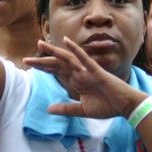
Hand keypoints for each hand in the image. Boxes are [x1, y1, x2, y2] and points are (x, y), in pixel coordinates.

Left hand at [24, 38, 145, 118]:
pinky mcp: (96, 71)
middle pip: (57, 64)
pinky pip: (84, 59)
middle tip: (25, 60)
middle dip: (42, 61)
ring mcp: (87, 71)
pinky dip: (76, 50)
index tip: (28, 65)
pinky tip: (66, 41)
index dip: (43, 68)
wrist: (126, 107)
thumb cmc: (107, 106)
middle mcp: (79, 73)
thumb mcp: (82, 110)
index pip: (56, 72)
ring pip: (67, 58)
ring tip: (40, 44)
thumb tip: (48, 109)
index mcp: (76, 80)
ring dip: (54, 51)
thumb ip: (66, 108)